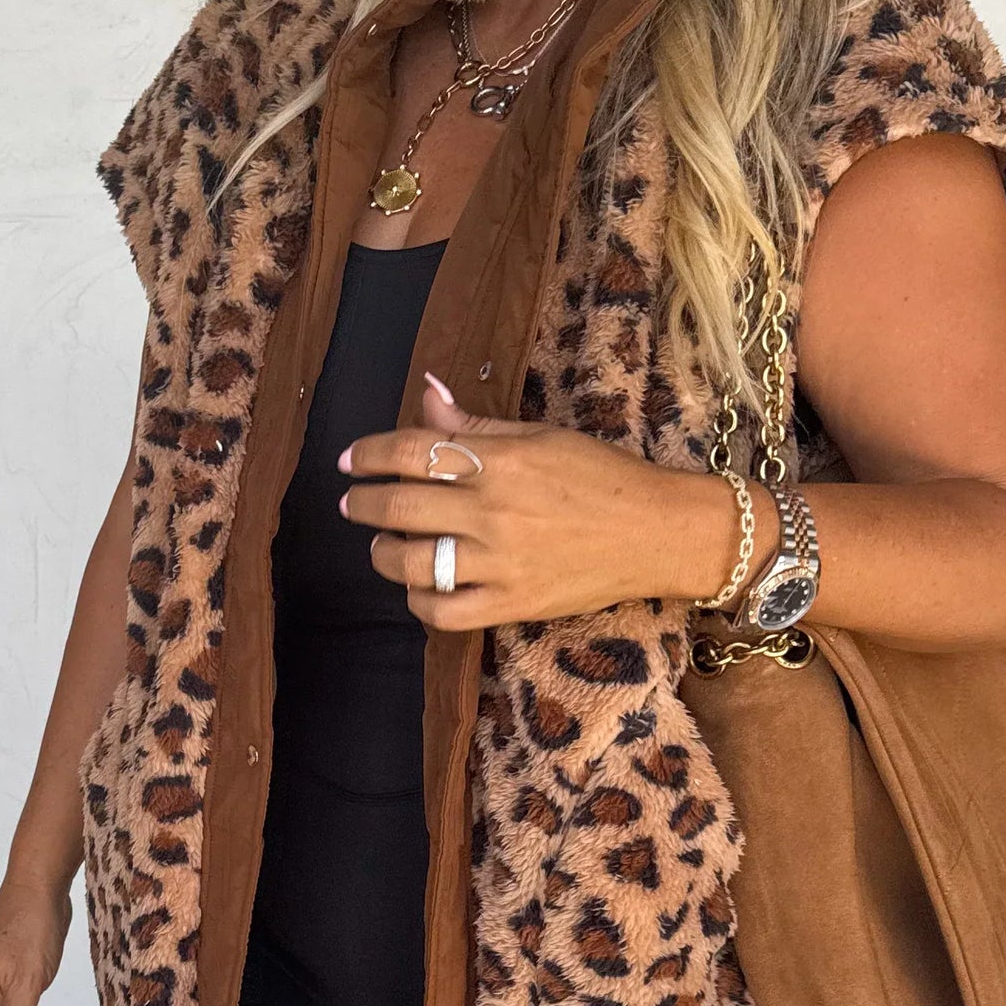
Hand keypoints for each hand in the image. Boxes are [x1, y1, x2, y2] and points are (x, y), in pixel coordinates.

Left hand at [338, 375, 736, 628]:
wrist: (655, 532)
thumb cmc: (600, 477)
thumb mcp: (540, 437)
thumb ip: (475, 426)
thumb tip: (427, 392)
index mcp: (500, 462)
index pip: (412, 452)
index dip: (370, 455)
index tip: (350, 461)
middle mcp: (493, 512)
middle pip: (401, 507)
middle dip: (364, 504)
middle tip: (353, 502)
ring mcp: (500, 562)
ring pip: (411, 563)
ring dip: (382, 553)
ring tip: (380, 544)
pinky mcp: (511, 604)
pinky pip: (443, 612)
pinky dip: (419, 602)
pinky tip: (417, 587)